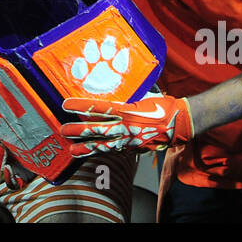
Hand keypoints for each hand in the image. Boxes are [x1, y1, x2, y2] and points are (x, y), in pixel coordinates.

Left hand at [60, 93, 193, 155]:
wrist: (179, 123)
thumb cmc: (162, 105)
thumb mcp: (143, 95)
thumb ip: (127, 96)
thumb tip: (113, 89)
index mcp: (127, 110)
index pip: (99, 107)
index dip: (81, 106)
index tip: (66, 104)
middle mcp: (126, 126)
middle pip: (97, 129)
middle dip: (78, 130)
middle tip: (62, 130)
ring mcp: (128, 139)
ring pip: (103, 144)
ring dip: (86, 147)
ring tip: (72, 150)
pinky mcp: (132, 148)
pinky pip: (113, 150)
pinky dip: (100, 151)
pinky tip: (90, 153)